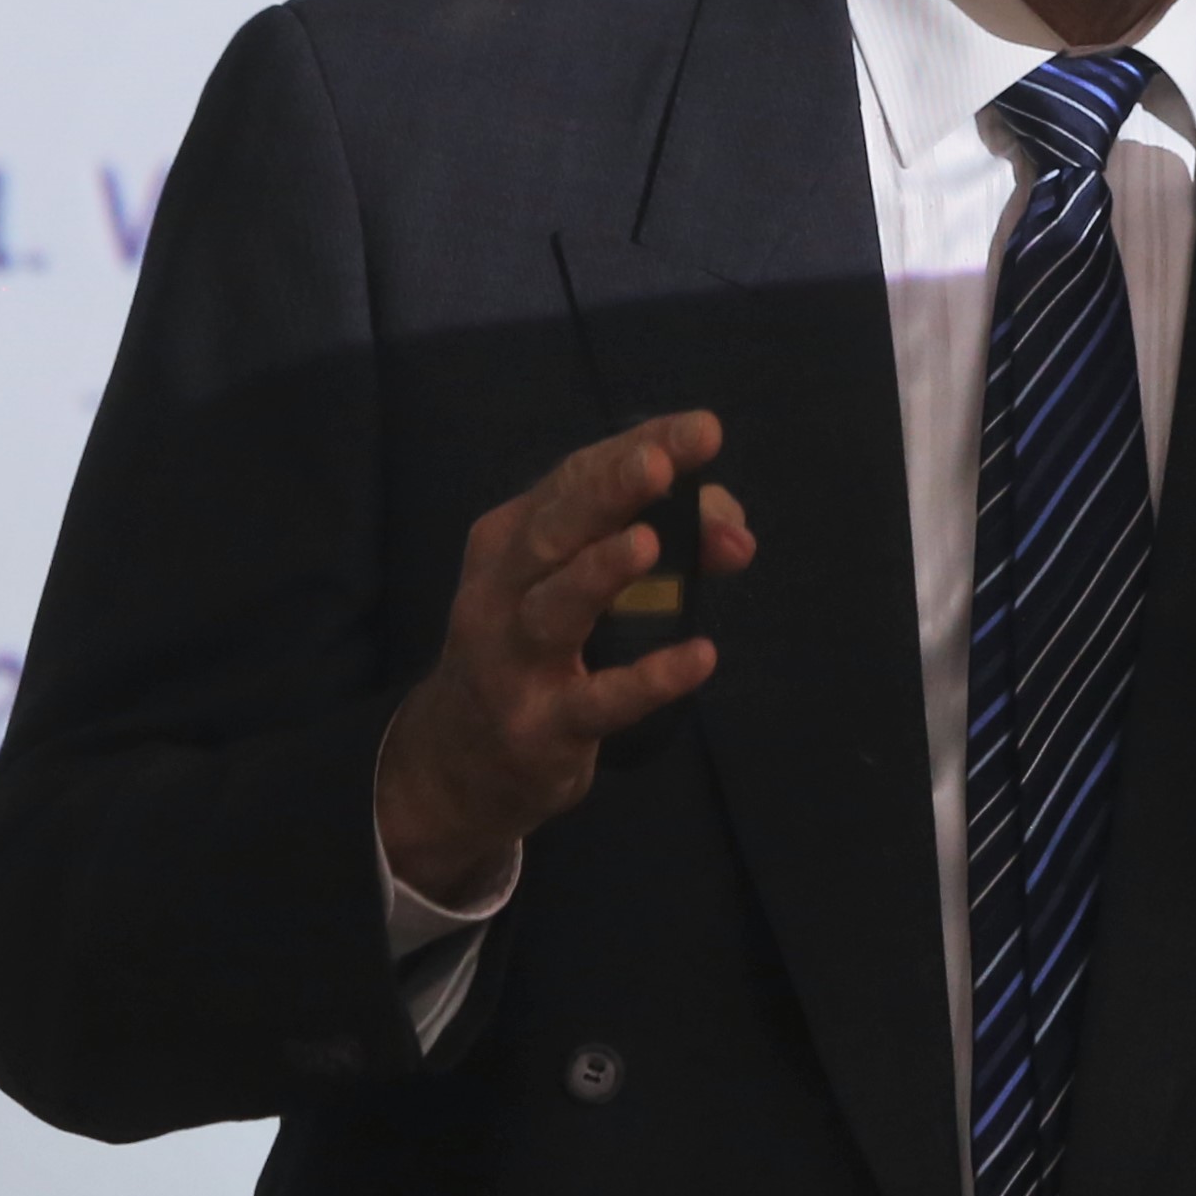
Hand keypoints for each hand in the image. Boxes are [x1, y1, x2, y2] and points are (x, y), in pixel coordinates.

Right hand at [374, 411, 755, 902]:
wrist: (458, 766)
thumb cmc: (536, 652)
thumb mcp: (582, 589)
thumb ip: (669, 549)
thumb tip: (737, 534)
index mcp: (511, 540)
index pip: (572, 480)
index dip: (636, 449)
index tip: (702, 429)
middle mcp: (500, 591)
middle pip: (552, 532)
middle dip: (606, 493)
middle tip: (660, 462)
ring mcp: (513, 662)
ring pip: (554, 610)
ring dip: (599, 573)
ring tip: (651, 543)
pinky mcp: (539, 728)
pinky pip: (597, 701)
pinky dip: (648, 679)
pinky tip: (700, 656)